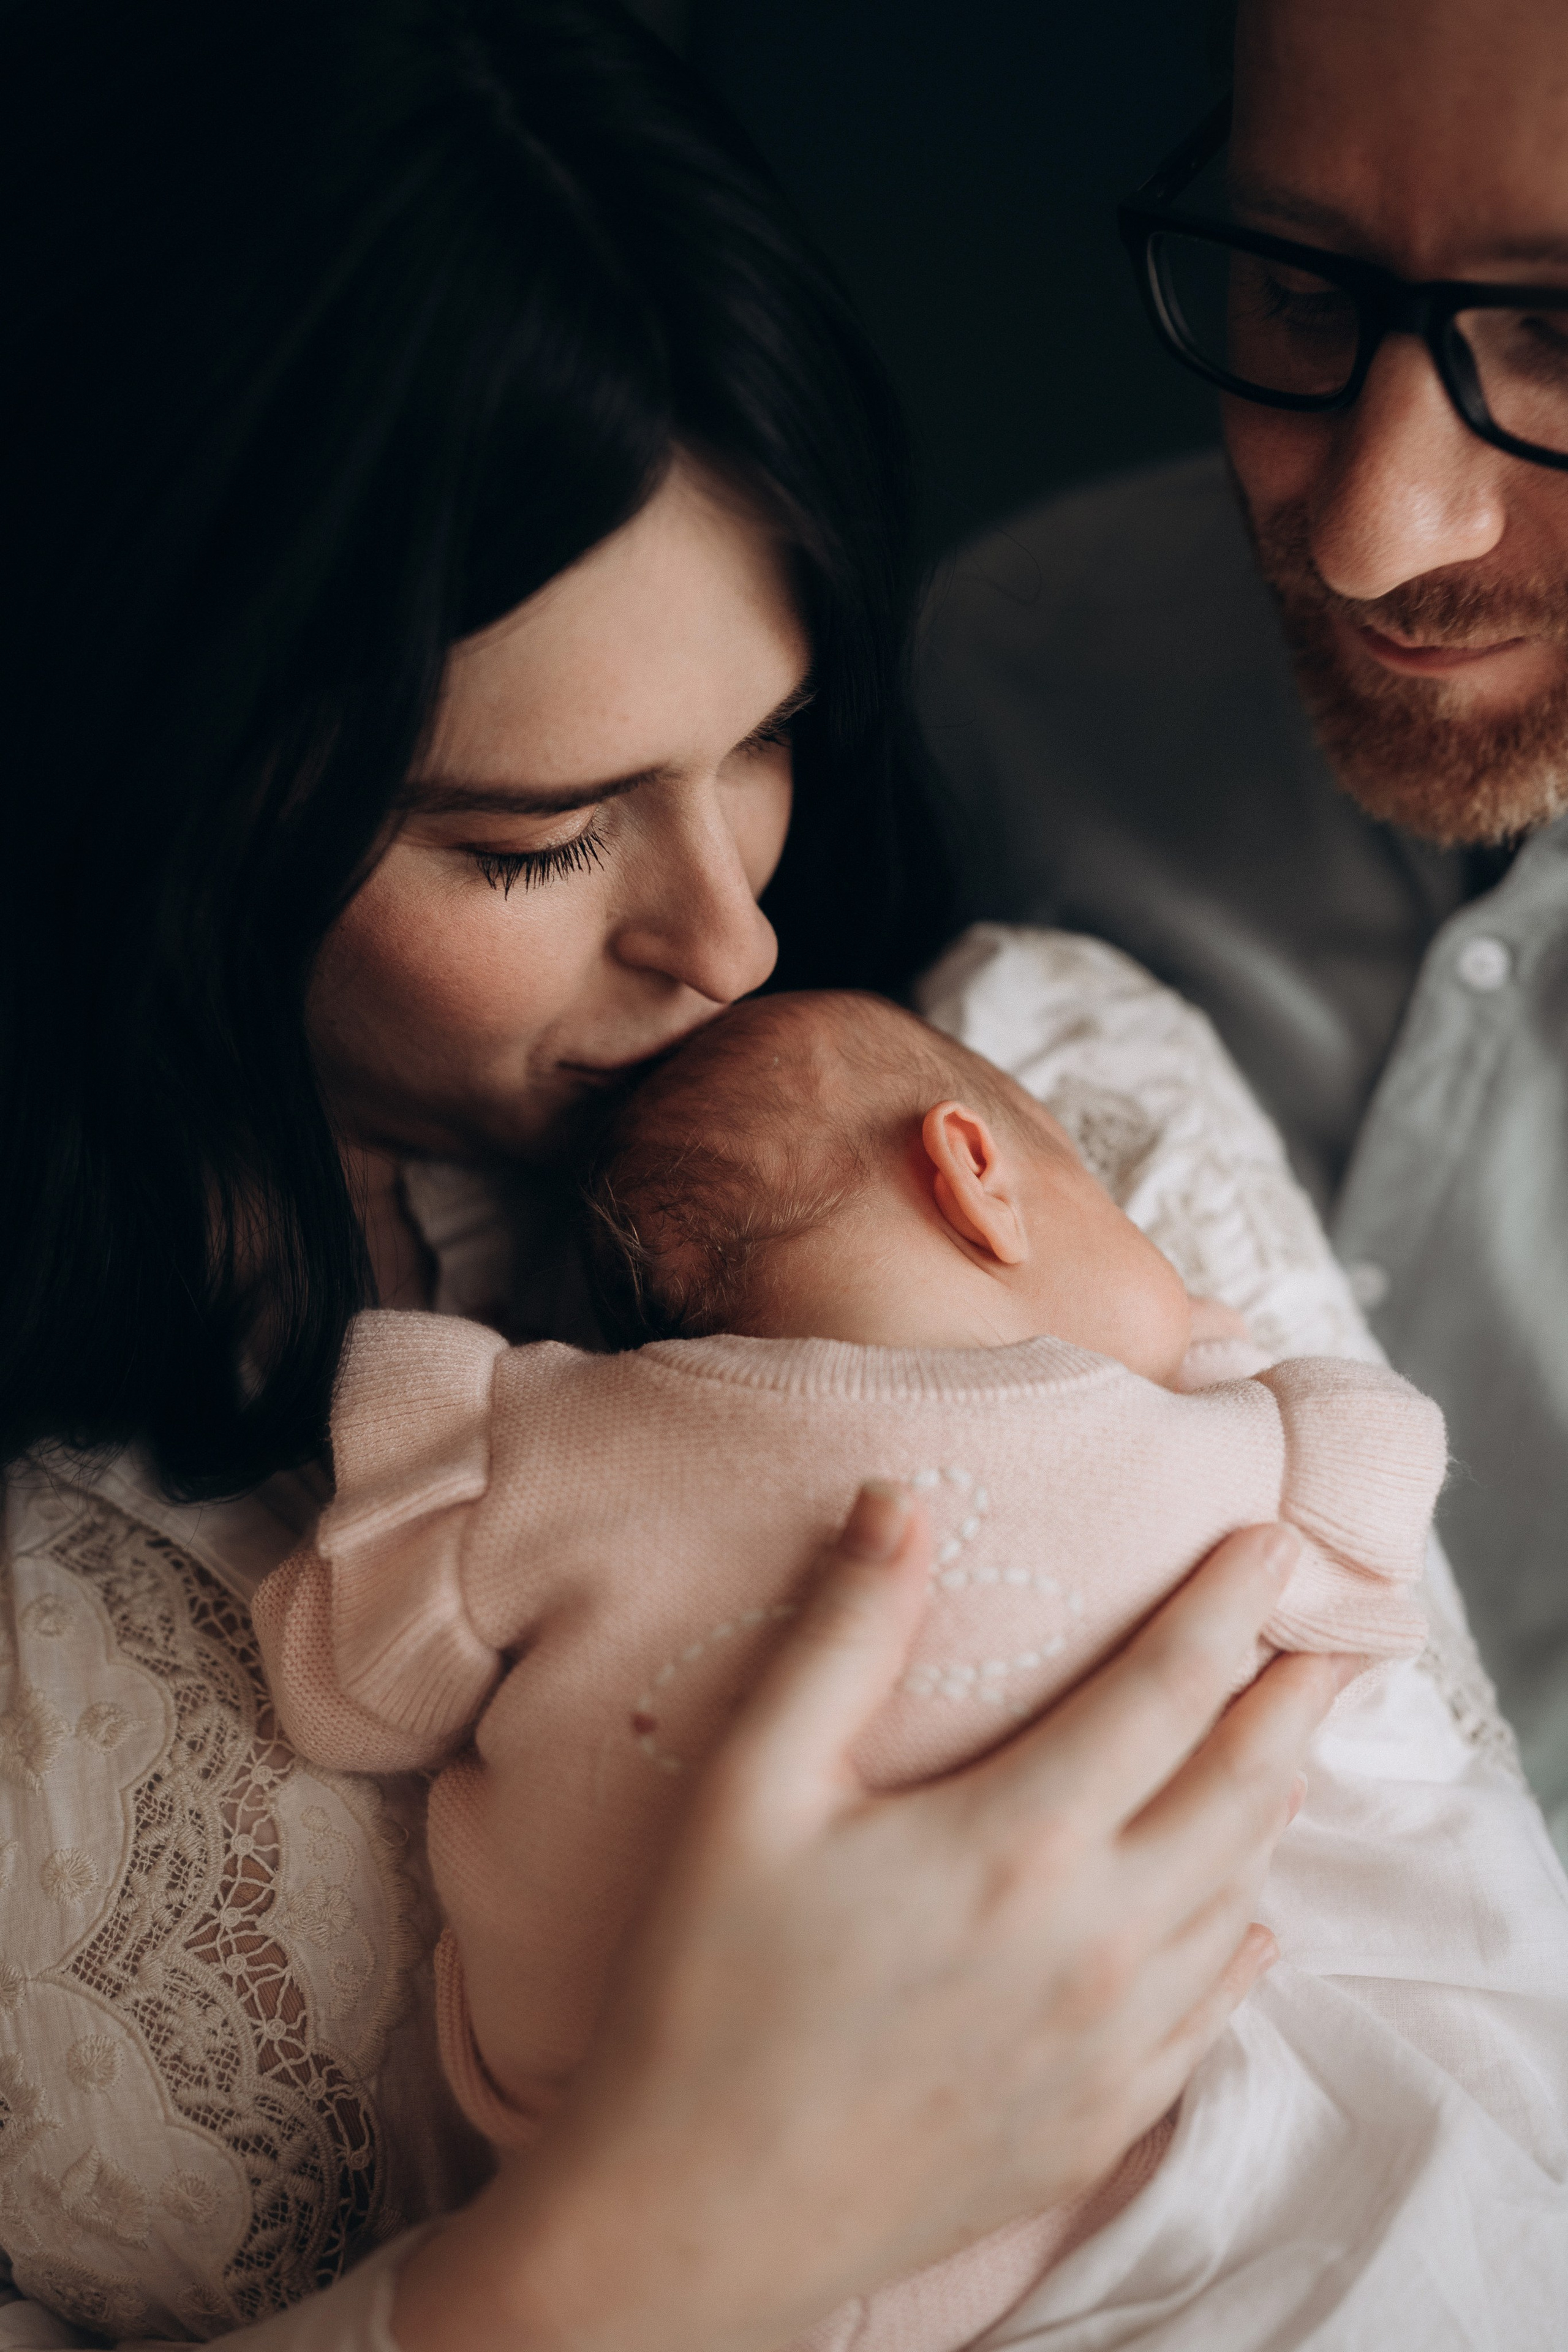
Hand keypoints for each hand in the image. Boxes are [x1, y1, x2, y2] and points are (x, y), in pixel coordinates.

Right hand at [394, 1492, 1348, 2351]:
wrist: (700, 2208)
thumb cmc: (711, 1984)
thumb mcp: (755, 1787)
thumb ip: (843, 1635)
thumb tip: (901, 1501)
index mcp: (1019, 1843)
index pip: (1170, 1688)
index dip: (1229, 1605)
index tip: (1271, 1544)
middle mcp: (1097, 1942)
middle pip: (1244, 1788)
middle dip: (1296, 1697)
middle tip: (1329, 1637)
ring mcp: (1112, 2044)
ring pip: (1240, 1895)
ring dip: (1274, 1807)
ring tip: (1287, 1746)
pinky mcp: (1099, 2119)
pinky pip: (1214, 2012)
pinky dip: (1242, 1937)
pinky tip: (1242, 1913)